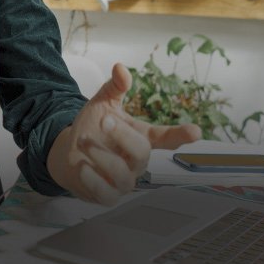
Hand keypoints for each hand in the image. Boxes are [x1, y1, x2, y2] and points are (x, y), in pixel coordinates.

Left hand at [47, 63, 200, 205]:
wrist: (68, 153)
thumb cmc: (92, 129)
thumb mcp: (102, 105)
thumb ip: (114, 88)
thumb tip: (120, 67)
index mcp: (141, 138)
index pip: (166, 138)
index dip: (180, 135)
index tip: (195, 132)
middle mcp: (137, 161)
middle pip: (142, 152)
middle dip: (123, 136)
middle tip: (104, 121)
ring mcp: (124, 181)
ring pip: (123, 175)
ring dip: (101, 156)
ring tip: (82, 141)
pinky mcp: (108, 196)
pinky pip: (107, 194)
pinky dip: (94, 181)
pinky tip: (82, 168)